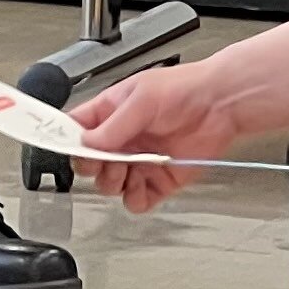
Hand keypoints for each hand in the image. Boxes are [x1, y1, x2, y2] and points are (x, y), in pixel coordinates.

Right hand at [72, 58, 252, 214]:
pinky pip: (137, 200)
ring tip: (128, 169)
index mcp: (111, 113)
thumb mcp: (142, 98)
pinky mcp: (159, 180)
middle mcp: (122, 139)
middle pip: (89, 163)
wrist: (220, 103)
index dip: (67, 141)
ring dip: (113, 182)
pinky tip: (142, 186)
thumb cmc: (183, 88)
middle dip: (93, 166)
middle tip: (106, 159)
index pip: (76, 130)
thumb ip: (114, 124)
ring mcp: (139, 161)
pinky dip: (135, 199)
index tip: (68, 149)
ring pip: (109, 184)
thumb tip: (88, 142)